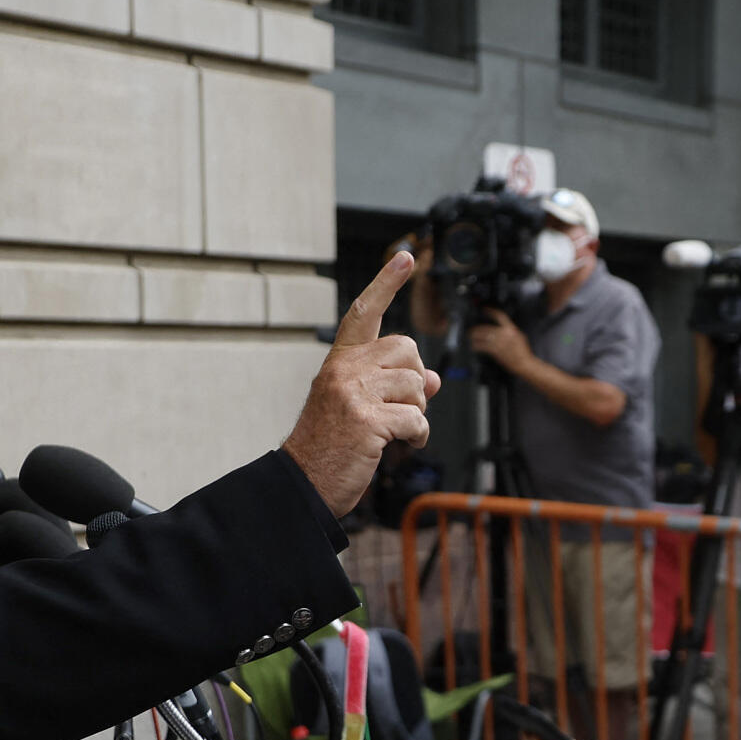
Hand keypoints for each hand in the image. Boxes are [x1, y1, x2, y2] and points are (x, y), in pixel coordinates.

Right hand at [283, 252, 440, 516]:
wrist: (305, 482)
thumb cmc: (332, 444)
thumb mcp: (360, 407)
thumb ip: (395, 387)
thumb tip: (436, 380)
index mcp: (340, 361)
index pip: (364, 313)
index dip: (386, 284)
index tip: (405, 257)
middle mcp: (344, 370)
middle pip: (408, 350)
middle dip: (416, 380)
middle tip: (402, 406)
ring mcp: (354, 394)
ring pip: (417, 386)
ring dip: (418, 413)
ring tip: (398, 431)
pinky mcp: (367, 421)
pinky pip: (417, 419)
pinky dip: (419, 435)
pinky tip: (405, 444)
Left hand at [468, 307, 534, 373]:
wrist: (524, 363)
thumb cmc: (523, 352)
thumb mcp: (520, 336)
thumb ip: (511, 331)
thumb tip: (503, 328)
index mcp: (511, 329)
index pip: (499, 316)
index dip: (491, 311)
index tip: (484, 310)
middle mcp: (504, 334)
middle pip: (486, 327)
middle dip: (477, 328)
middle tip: (472, 329)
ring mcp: (499, 343)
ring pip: (483, 336)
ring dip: (474, 336)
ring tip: (470, 336)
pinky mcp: (495, 351)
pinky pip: (483, 347)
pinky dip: (477, 346)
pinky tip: (474, 346)